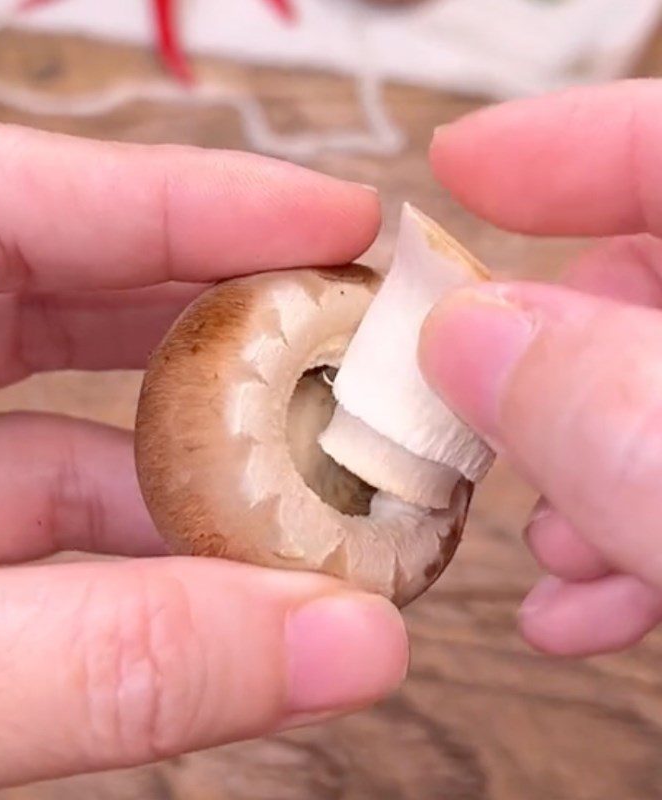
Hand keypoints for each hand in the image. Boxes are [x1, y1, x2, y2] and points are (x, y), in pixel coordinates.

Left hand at [0, 120, 406, 798]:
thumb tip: (333, 642)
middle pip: (46, 290)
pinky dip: (133, 558)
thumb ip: (89, 666)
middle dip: (210, 311)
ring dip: (188, 465)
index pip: (0, 199)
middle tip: (344, 338)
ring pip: (51, 426)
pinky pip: (28, 532)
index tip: (333, 219)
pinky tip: (222, 584)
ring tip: (309, 489)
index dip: (186, 198)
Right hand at [421, 80, 661, 656]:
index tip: (459, 169)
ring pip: (652, 395)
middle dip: (539, 347)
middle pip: (647, 282)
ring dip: (570, 468)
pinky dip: (629, 543)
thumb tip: (470, 339)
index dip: (566, 144)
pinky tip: (583, 601)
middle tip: (462, 400)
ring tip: (539, 541)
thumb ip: (612, 414)